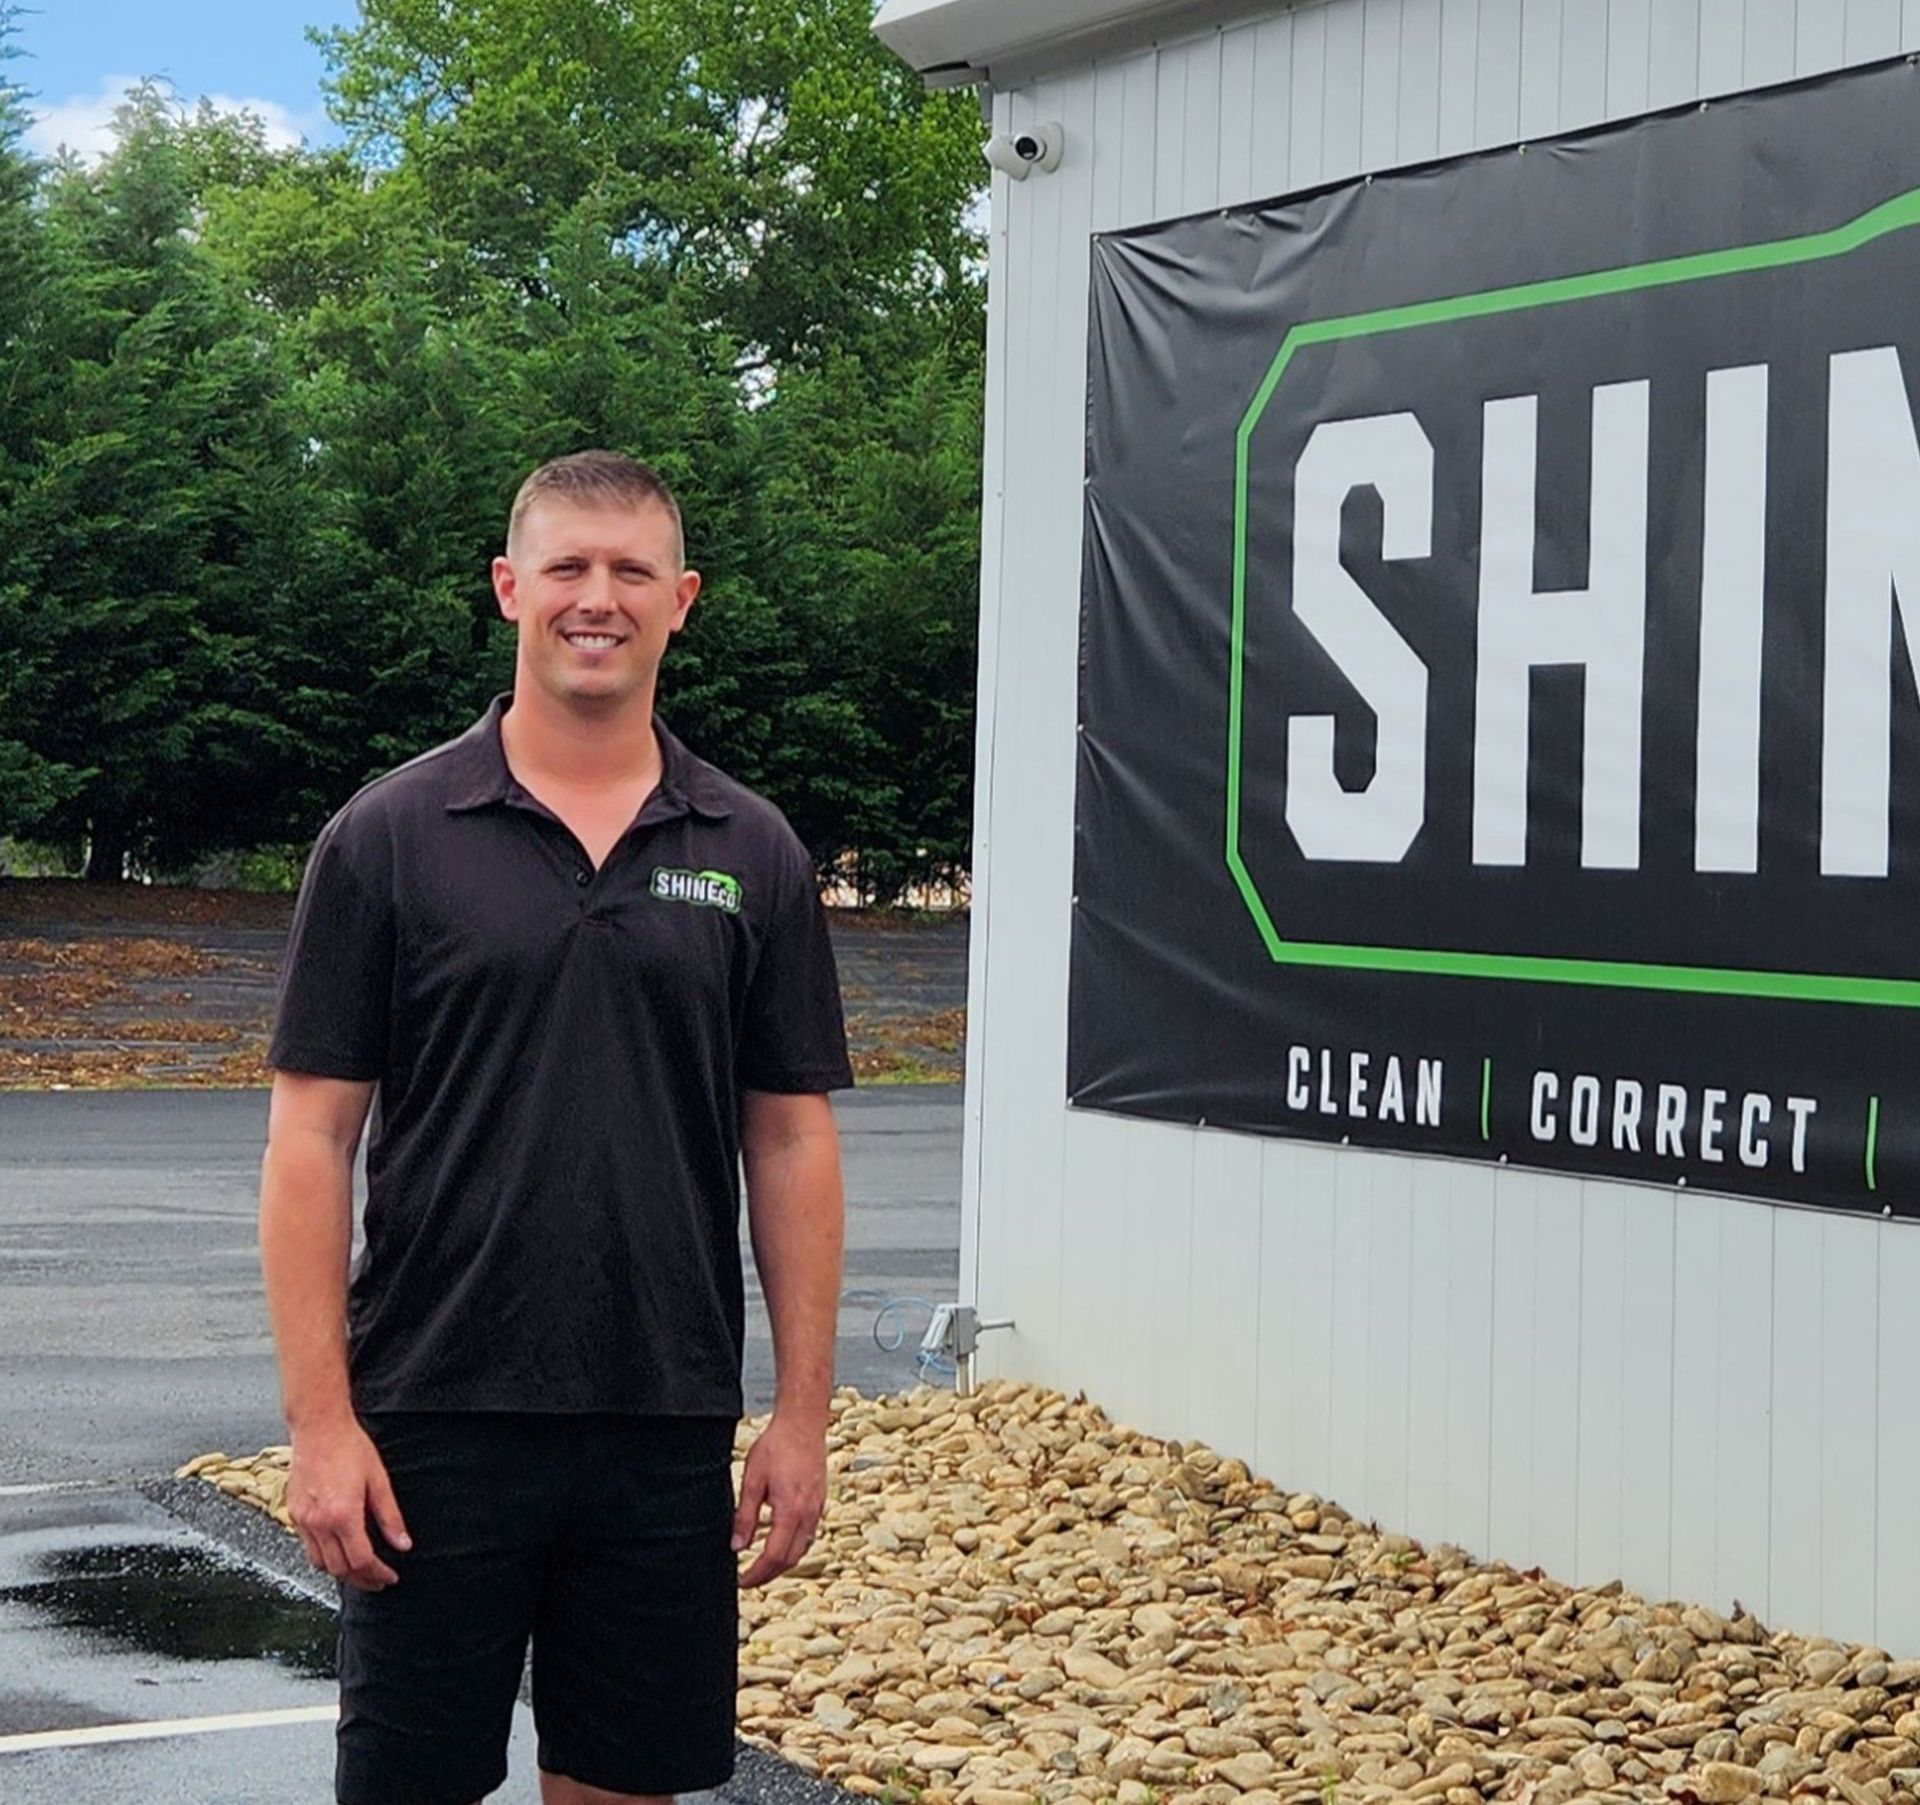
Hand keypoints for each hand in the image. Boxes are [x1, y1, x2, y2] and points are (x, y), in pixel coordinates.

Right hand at [286, 1416, 411, 1592]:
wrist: (318, 1427)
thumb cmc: (349, 1446)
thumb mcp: (379, 1480)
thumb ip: (390, 1516)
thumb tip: (402, 1543)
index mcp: (343, 1515)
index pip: (361, 1560)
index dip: (377, 1574)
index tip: (389, 1577)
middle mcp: (319, 1522)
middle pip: (339, 1569)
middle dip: (361, 1579)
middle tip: (377, 1580)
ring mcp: (303, 1520)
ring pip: (320, 1563)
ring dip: (341, 1572)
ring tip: (359, 1570)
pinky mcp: (293, 1513)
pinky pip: (307, 1547)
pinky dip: (324, 1557)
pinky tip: (337, 1550)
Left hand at [731, 1410, 826, 1587]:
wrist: (803, 1423)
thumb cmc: (777, 1445)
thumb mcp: (752, 1480)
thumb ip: (744, 1516)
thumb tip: (737, 1546)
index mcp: (790, 1511)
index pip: (773, 1556)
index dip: (756, 1574)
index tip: (742, 1581)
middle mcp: (808, 1514)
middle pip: (790, 1559)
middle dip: (769, 1575)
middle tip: (749, 1579)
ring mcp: (817, 1508)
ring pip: (802, 1549)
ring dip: (782, 1563)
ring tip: (762, 1565)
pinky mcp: (820, 1501)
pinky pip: (809, 1535)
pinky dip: (794, 1547)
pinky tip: (780, 1541)